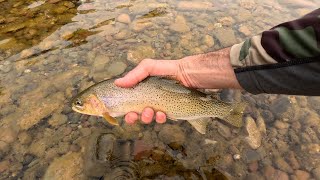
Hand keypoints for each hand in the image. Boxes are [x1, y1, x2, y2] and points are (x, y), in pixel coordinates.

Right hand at [115, 47, 240, 123]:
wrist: (188, 75)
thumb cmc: (167, 70)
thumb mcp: (149, 67)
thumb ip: (134, 75)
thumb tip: (117, 83)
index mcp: (142, 92)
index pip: (130, 104)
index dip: (126, 111)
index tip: (125, 113)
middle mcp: (149, 101)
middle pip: (136, 115)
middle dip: (133, 118)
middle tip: (134, 115)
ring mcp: (160, 108)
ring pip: (149, 119)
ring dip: (147, 118)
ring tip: (150, 111)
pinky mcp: (170, 112)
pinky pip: (163, 119)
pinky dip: (160, 118)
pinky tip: (162, 113)